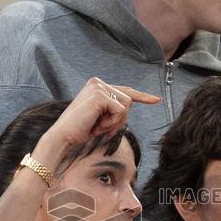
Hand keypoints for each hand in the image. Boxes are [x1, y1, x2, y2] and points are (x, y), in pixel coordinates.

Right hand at [33, 77, 159, 162]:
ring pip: (127, 105)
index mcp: (97, 85)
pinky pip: (121, 111)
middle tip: (102, 129)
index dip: (142, 96)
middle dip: (120, 119)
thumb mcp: (100, 117)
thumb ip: (112, 108)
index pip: (124, 90)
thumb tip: (127, 106)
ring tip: (97, 127)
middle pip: (129, 100)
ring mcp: (99, 87)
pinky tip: (96, 126)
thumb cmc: (80, 130)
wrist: (63, 137)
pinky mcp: (101, 95)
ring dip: (115, 122)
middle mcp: (98, 82)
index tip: (157, 100)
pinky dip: (111, 123)